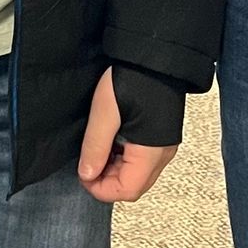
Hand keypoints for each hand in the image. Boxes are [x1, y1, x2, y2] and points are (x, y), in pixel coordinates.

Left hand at [78, 70, 178, 204]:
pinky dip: (125, 160)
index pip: (127, 191)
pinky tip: (112, 142)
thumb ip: (95, 146)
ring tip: (98, 150)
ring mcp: (164, 147)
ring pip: (138, 176)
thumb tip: (87, 174)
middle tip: (88, 163)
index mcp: (151, 153)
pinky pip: (143, 162)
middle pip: (134, 187)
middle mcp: (162, 155)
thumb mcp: (105, 111)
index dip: (101, 189)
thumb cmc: (134, 79)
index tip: (83, 174)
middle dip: (108, 182)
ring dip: (115, 171)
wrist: (155, 56)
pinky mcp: (161, 138)